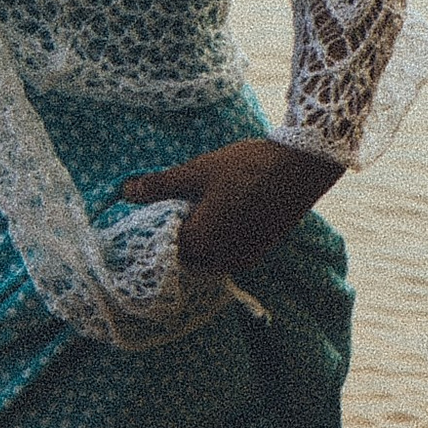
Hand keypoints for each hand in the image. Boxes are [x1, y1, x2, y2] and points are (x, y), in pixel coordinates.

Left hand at [123, 136, 338, 275]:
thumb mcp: (198, 171)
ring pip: (204, 260)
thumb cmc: (246, 167)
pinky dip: (215, 244)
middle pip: (183, 259)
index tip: (144, 215)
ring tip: (191, 212)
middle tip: (167, 211)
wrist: (300, 168)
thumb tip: (126, 192)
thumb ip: (161, 186)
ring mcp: (241, 259)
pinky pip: (224, 257)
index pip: (163, 249)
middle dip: (173, 239)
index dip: (152, 232)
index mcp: (201, 243)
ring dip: (195, 244)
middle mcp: (220, 260)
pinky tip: (215, 218)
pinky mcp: (257, 253)